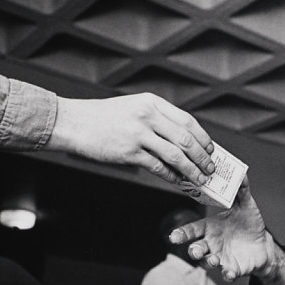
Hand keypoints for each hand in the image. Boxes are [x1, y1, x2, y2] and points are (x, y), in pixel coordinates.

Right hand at [48, 93, 215, 184]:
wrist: (73, 122)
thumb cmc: (102, 118)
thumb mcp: (133, 107)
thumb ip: (156, 119)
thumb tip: (182, 142)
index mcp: (152, 103)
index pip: (187, 121)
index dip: (204, 138)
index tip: (211, 150)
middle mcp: (148, 116)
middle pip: (186, 139)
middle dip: (203, 157)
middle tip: (210, 168)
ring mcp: (138, 134)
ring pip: (176, 155)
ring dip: (191, 170)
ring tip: (199, 179)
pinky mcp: (129, 152)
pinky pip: (158, 167)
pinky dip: (171, 176)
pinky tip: (177, 182)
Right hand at [169, 178, 284, 284]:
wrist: (262, 244)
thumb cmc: (248, 224)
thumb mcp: (245, 205)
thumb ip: (241, 191)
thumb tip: (241, 174)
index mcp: (209, 228)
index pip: (192, 230)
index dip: (182, 234)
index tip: (174, 236)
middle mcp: (211, 244)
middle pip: (196, 249)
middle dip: (193, 251)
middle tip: (195, 251)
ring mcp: (221, 258)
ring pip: (209, 262)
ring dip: (210, 261)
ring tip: (215, 259)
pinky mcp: (233, 269)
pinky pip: (227, 274)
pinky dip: (228, 274)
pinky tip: (230, 273)